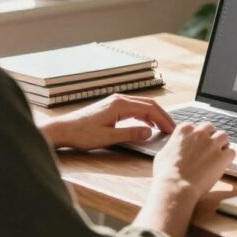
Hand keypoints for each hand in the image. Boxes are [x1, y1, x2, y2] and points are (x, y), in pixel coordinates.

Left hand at [41, 95, 174, 150]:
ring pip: (142, 105)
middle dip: (163, 116)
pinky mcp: (112, 106)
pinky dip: (145, 114)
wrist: (63, 129)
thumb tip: (149, 132)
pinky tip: (148, 124)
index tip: (172, 130)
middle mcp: (119, 99)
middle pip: (148, 104)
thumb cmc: (82, 134)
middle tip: (173, 128)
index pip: (149, 109)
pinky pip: (134, 107)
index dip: (163, 120)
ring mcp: (115, 101)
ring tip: (164, 127)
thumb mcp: (108, 137)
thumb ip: (130, 134)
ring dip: (155, 114)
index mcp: (120, 105)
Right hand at [153, 121, 235, 200]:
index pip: (195, 127)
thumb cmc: (166, 174)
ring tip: (218, 155)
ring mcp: (212, 144)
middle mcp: (199, 133)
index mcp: (184, 131)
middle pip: (210, 128)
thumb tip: (175, 147)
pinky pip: (232, 151)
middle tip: (208, 149)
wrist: (176, 186)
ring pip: (224, 136)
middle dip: (210, 137)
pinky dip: (229, 157)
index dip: (196, 137)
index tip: (196, 144)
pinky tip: (223, 164)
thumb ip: (173, 145)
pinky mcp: (222, 156)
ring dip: (222, 144)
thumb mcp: (163, 153)